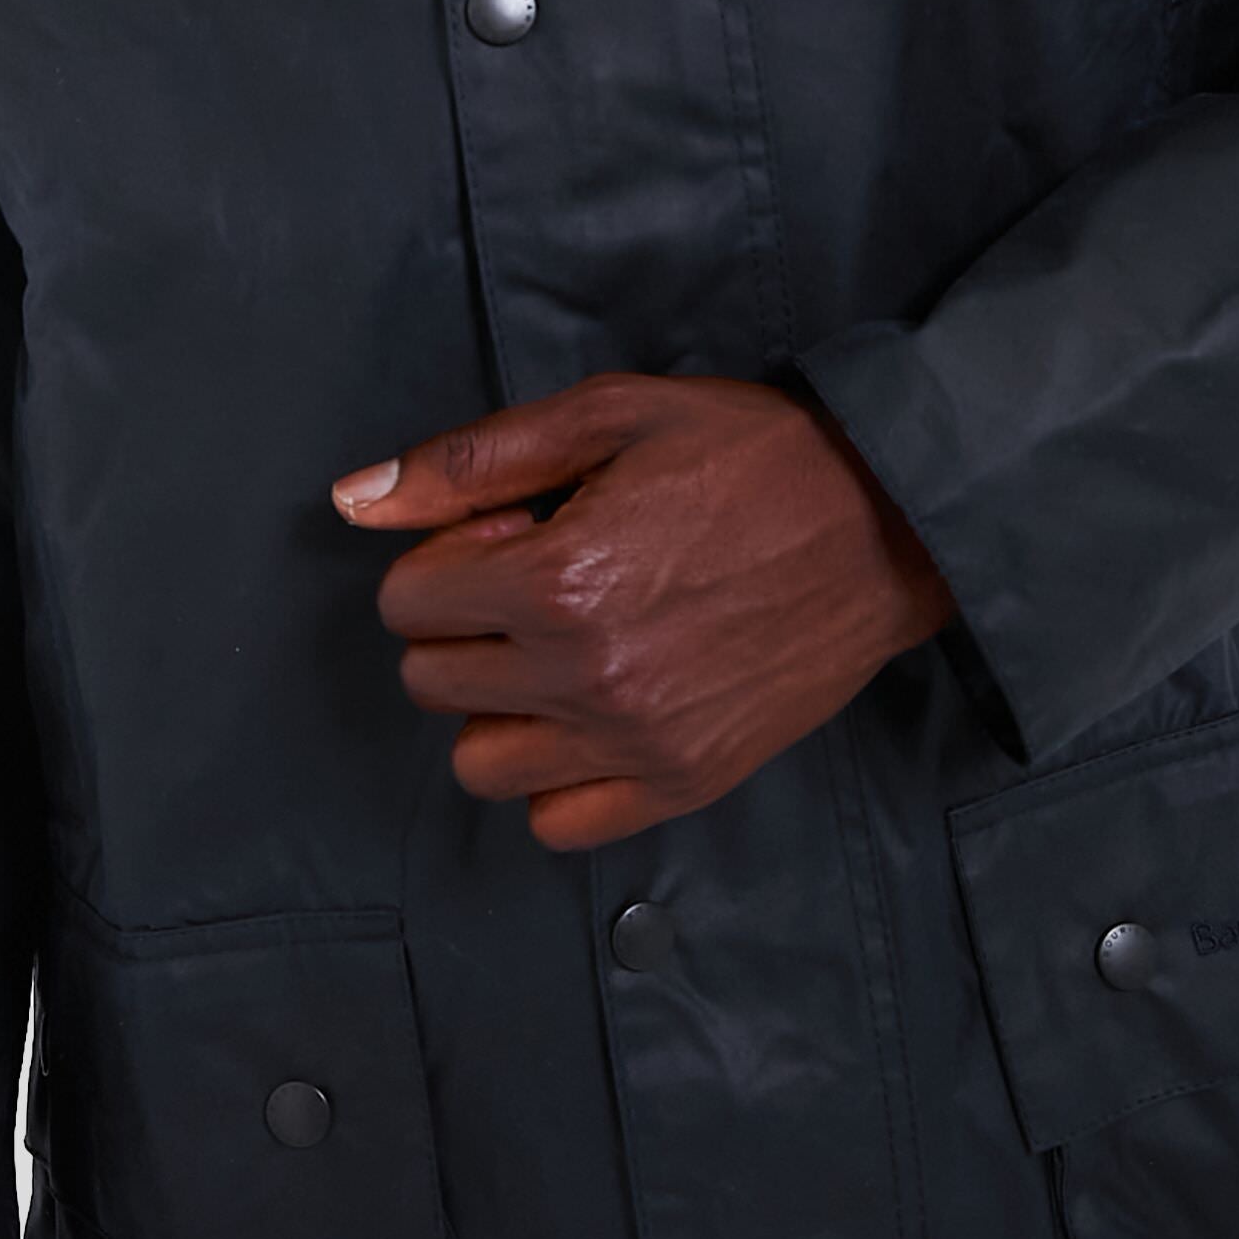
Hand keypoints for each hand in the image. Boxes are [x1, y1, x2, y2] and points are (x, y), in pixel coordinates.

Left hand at [331, 373, 954, 848]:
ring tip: (561, 650)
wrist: (887, 522)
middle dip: (462, 625)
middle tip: (541, 581)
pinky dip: (555, 776)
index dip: (450, 556)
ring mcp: (637, 744)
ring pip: (479, 763)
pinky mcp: (683, 784)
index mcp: (559, 579)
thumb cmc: (750, 455)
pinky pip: (557, 822)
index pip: (408, 602)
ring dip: (498, 706)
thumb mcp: (610, 415)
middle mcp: (588, 677)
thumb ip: (470, 462)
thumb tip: (351, 499)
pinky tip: (593, 713)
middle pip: (432, 682)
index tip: (513, 532)